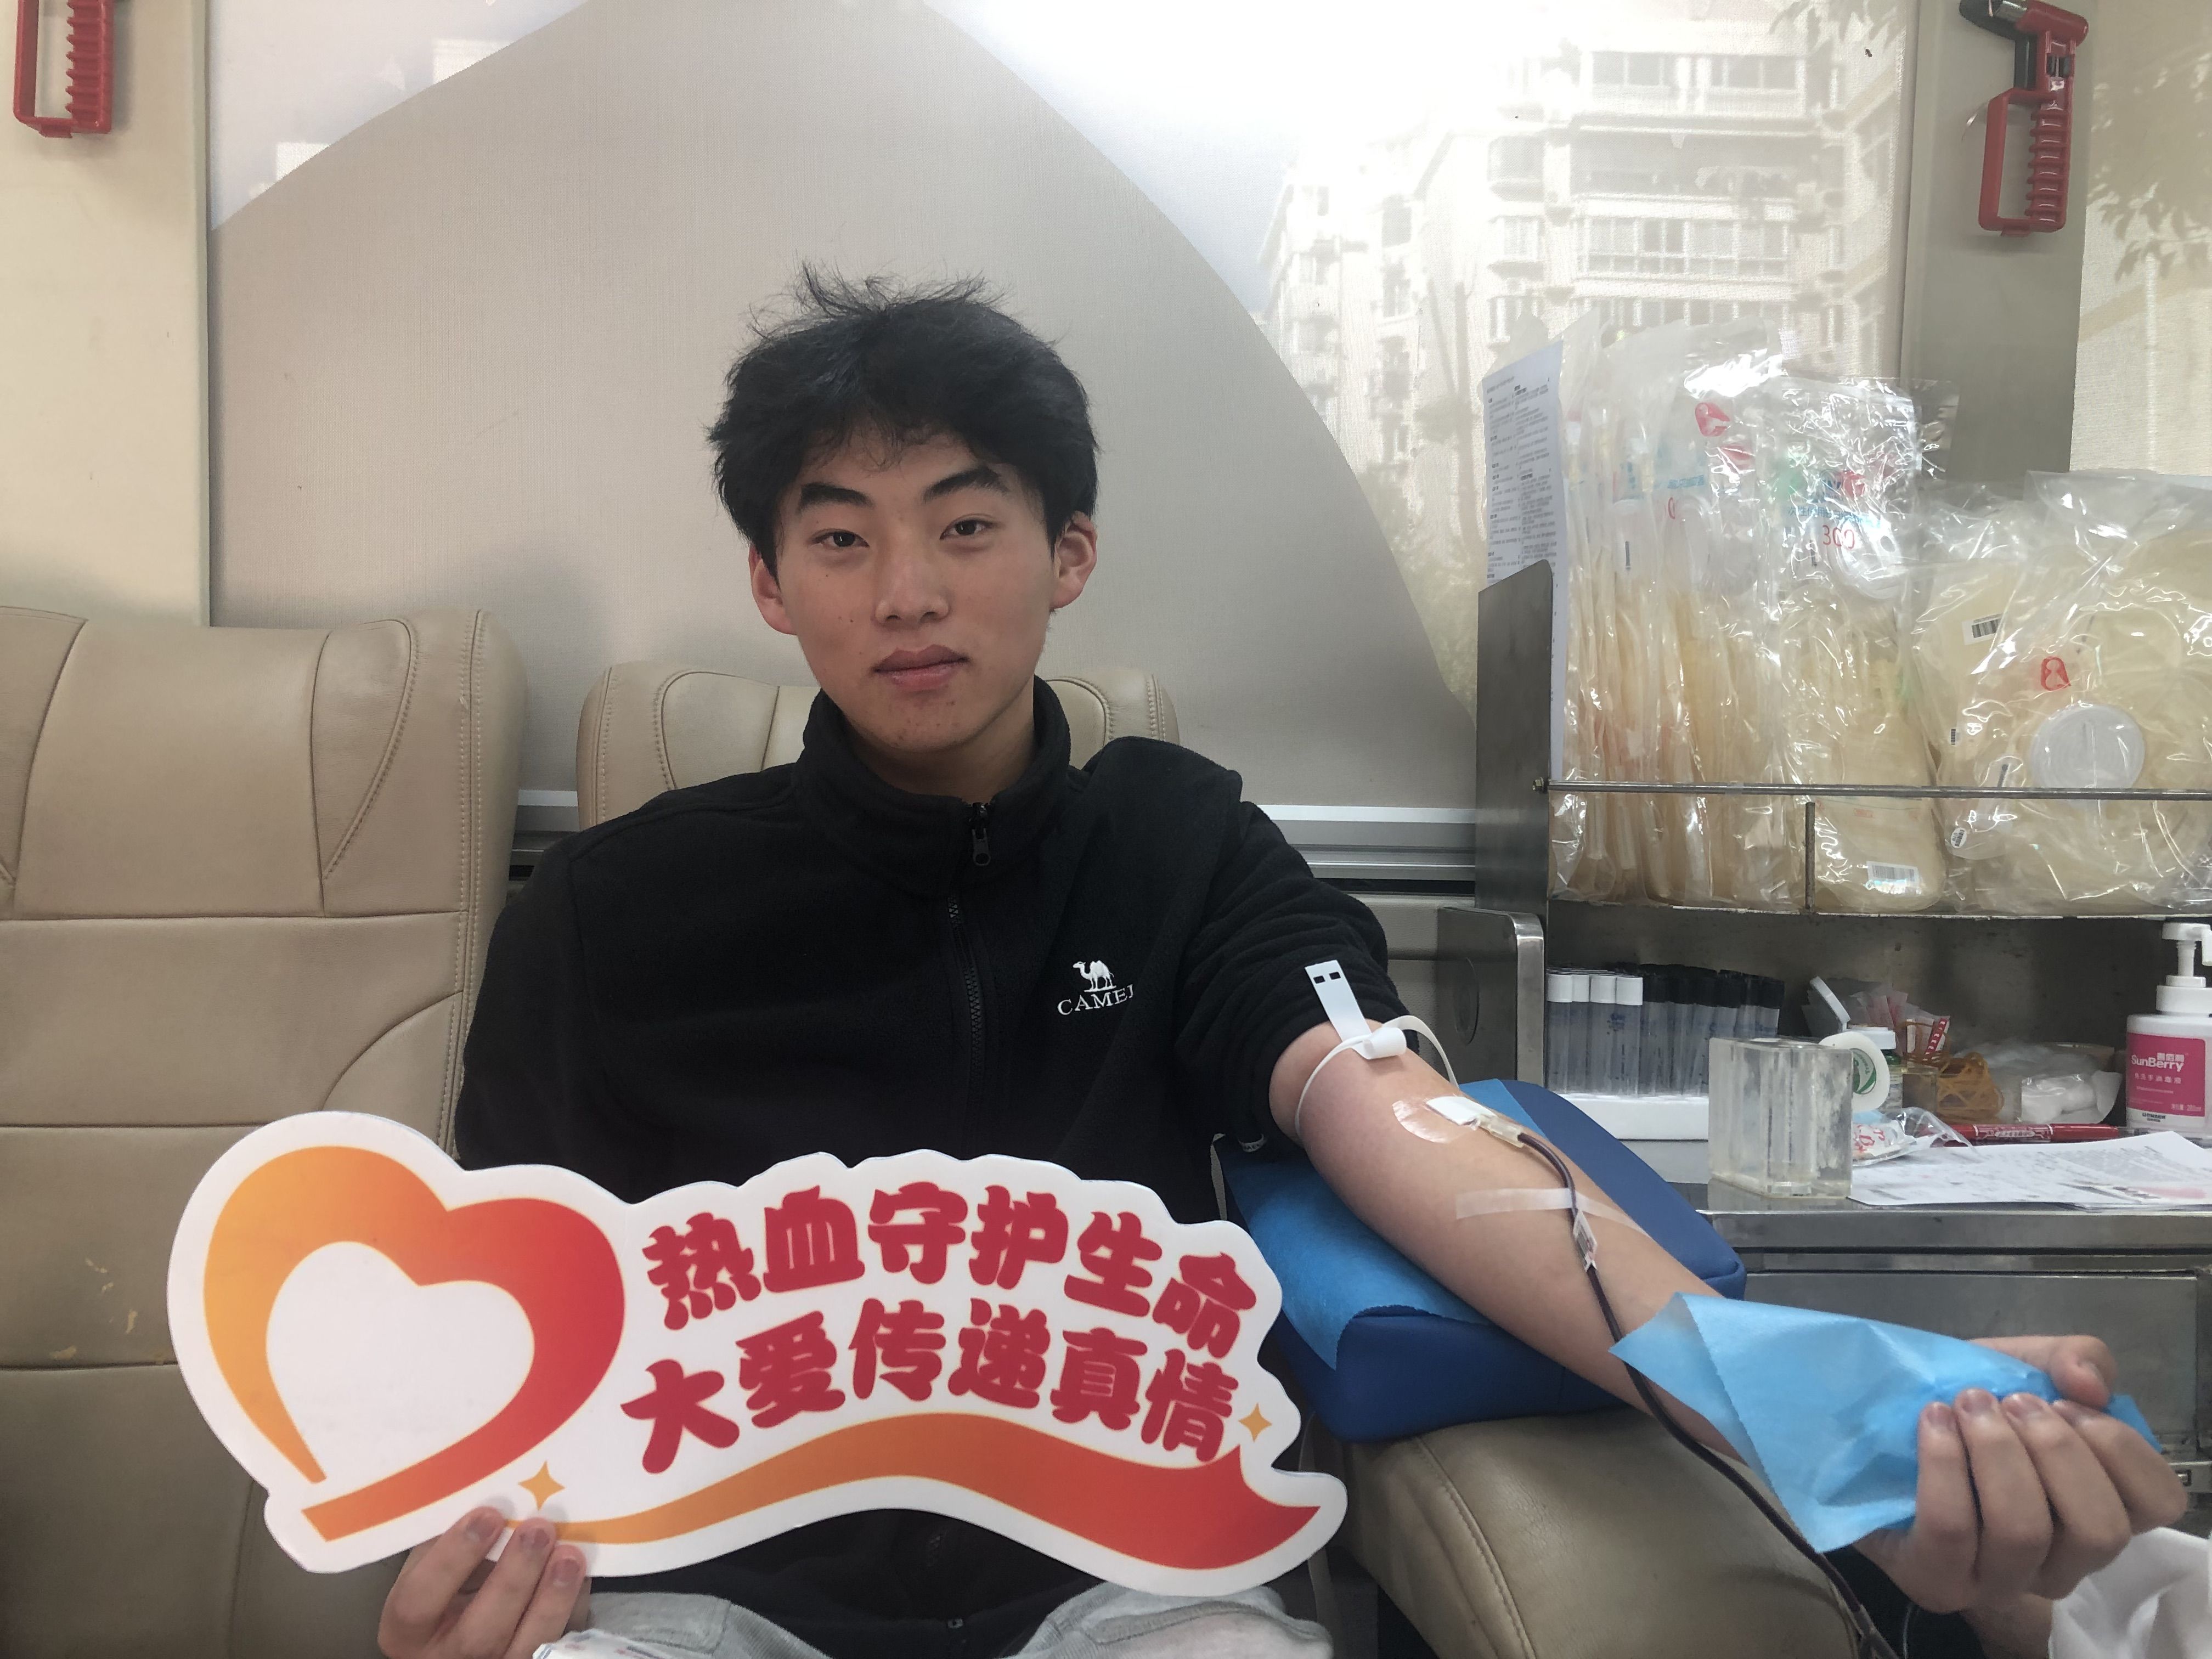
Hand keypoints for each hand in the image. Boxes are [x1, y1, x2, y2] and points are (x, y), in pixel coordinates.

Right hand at [378, 1508, 590, 1658]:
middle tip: (539, 1529)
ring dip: (551, 1599)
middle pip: (478, 1632)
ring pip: (523, 1648)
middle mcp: (445, 1658)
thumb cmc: (444, 1589)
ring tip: (569, 1556)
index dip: (453, 1558)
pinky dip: (572, 1610)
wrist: (463, 1632)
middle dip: (513, 1578)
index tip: (488, 1515)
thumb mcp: (430, 1567)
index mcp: (408, 1629)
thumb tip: (484, 1484)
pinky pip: (554, 1646)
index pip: (419, 1601)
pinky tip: (581, 1578)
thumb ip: (447, 1538)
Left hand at [1855, 1335, 2185, 1613]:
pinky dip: (1944, 1464)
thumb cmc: (1968, 1406)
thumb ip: (2074, 1358)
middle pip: (2098, 1528)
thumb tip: (2088, 1383)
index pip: (2157, 1504)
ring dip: (1996, 1452)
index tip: (2067, 1402)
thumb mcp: (2025, 1365)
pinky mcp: (1936, 1581)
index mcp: (2099, 1512)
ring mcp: (2000, 1582)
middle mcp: (2063, 1561)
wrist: (1874, 1427)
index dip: (2119, 1448)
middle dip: (2055, 1450)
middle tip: (2013, 1402)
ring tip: (1966, 1404)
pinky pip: (1951, 1530)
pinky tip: (1932, 1422)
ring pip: (2024, 1531)